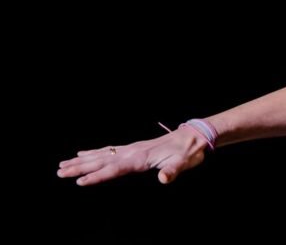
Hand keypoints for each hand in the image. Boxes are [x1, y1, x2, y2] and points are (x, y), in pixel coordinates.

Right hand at [57, 127, 207, 185]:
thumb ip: (172, 171)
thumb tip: (164, 179)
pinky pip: (108, 150)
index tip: (79, 182)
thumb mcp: (183, 163)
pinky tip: (83, 153)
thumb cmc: (188, 152)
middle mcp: (132, 151)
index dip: (97, 176)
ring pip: (101, 155)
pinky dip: (94, 152)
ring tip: (62, 164)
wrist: (194, 137)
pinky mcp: (133, 148)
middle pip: (101, 161)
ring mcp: (131, 148)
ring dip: (81, 160)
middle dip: (79, 167)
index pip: (114, 169)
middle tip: (59, 172)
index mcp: (140, 158)